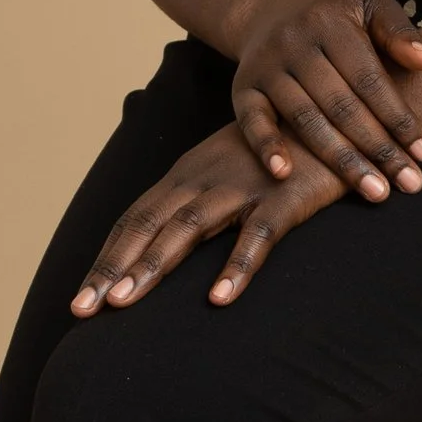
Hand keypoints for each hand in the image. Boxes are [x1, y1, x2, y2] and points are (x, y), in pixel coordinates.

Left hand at [68, 124, 346, 314]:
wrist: (340, 112)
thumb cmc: (284, 151)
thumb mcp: (230, 172)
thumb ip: (201, 204)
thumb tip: (167, 244)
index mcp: (188, 175)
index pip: (135, 220)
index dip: (106, 258)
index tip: (81, 300)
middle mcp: (204, 179)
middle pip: (147, 226)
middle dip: (111, 269)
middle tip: (81, 309)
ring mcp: (242, 186)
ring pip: (186, 230)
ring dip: (152, 266)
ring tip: (123, 303)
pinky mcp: (284, 198)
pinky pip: (257, 236)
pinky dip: (236, 266)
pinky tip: (218, 298)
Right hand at [229, 0, 421, 198]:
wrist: (269, 11)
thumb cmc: (333, 18)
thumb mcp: (368, 7)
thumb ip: (398, 30)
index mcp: (331, 24)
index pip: (370, 79)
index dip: (399, 118)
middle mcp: (295, 44)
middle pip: (341, 105)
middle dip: (378, 148)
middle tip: (409, 183)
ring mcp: (266, 68)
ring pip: (305, 119)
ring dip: (340, 159)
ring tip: (374, 191)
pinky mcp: (243, 88)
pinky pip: (251, 121)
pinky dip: (266, 147)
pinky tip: (285, 175)